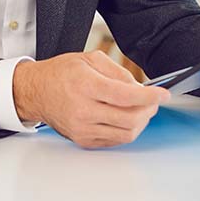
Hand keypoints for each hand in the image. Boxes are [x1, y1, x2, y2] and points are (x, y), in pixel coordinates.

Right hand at [13, 51, 170, 148]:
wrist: (36, 91)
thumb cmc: (61, 73)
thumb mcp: (90, 59)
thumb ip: (119, 72)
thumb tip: (141, 89)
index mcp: (86, 86)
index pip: (127, 97)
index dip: (150, 97)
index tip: (163, 94)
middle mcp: (83, 111)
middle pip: (130, 119)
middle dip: (149, 110)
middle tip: (153, 101)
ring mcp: (83, 129)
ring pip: (125, 134)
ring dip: (140, 123)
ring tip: (140, 110)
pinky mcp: (83, 140)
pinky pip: (114, 141)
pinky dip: (126, 130)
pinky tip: (125, 118)